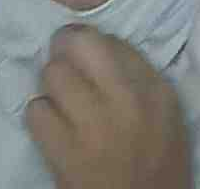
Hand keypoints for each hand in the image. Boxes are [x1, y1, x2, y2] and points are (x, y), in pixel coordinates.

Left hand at [26, 25, 190, 188]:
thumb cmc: (157, 161)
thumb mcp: (164, 111)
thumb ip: (136, 71)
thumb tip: (99, 41)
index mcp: (154, 88)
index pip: (108, 39)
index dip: (86, 39)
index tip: (81, 51)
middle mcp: (125, 101)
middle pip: (72, 46)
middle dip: (63, 54)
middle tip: (67, 70)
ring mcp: (92, 127)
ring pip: (51, 74)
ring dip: (52, 85)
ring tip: (62, 101)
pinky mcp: (64, 154)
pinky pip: (35, 111)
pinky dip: (41, 116)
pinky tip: (54, 128)